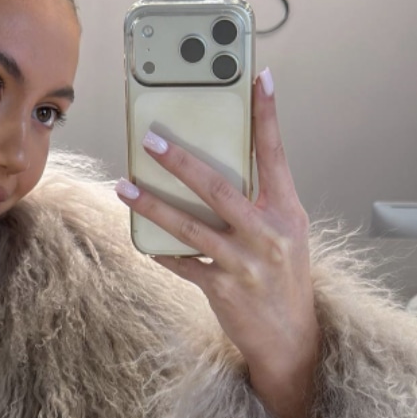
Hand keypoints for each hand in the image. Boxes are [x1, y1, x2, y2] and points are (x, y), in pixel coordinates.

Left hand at [119, 70, 321, 417]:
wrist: (291, 339)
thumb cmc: (283, 278)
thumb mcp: (285, 233)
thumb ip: (260, 200)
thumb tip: (218, 166)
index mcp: (287, 212)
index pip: (276, 155)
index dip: (267, 116)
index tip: (260, 78)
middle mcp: (268, 235)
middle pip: (219, 188)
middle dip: (181, 161)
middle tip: (151, 138)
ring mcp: (244, 264)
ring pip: (190, 226)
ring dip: (153, 204)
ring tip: (125, 185)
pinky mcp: (222, 289)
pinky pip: (181, 264)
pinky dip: (159, 249)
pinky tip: (139, 235)